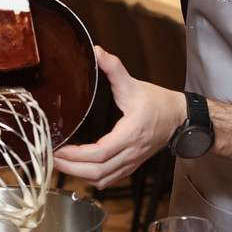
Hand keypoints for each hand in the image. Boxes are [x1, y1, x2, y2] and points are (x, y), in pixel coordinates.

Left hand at [53, 47, 185, 186]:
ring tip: (61, 163)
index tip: (59, 148)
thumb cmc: (159, 103)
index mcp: (130, 133)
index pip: (100, 153)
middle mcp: (131, 152)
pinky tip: (79, 169)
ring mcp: (131, 161)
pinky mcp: (131, 165)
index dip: (76, 156)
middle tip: (52, 158)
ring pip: (102, 179)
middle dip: (71, 168)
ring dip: (79, 175)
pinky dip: (92, 177)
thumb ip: (115, 68)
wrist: (179, 118)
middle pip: (98, 172)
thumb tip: (98, 52)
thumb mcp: (134, 84)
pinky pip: (109, 179)